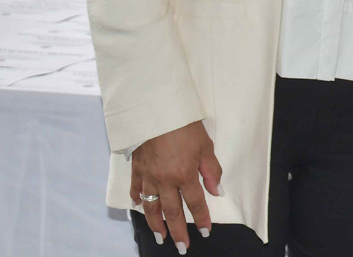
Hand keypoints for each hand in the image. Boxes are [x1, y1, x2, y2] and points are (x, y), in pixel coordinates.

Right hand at [130, 120, 222, 252]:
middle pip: (172, 211)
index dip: (201, 219)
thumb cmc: (184, 125)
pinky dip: (137, 199)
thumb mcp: (205, 145)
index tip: (205, 232)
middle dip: (177, 231)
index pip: (195, 203)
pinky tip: (138, 206)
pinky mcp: (136, 168)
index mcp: (184, 174)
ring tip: (160, 236)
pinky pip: (135, 189)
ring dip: (155, 224)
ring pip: (151, 206)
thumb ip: (211, 170)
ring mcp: (148, 176)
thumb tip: (217, 191)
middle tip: (181, 247)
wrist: (156, 110)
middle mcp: (165, 180)